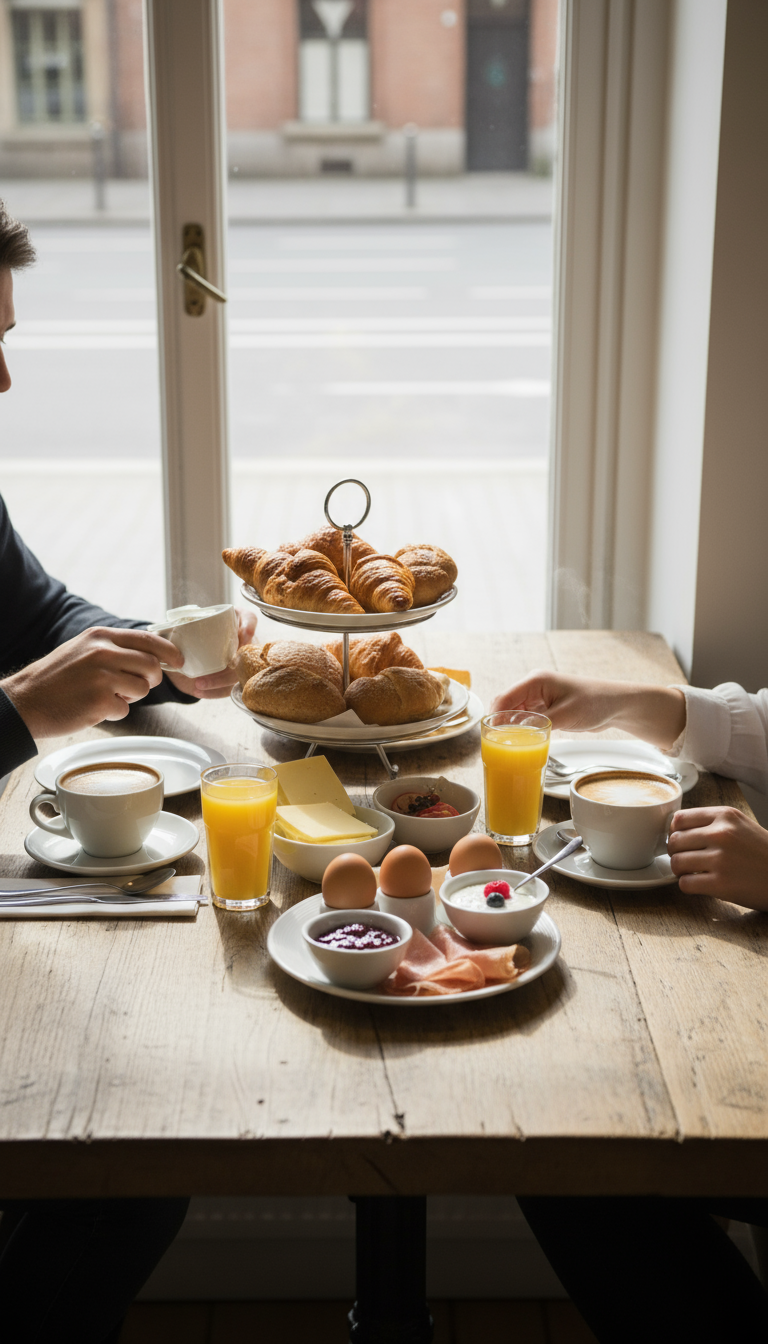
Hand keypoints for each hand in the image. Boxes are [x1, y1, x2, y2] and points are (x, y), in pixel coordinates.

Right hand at [1, 626, 183, 739]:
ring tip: (104, 696)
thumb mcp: (83, 649)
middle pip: (152, 666)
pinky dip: (113, 712)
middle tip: (130, 687)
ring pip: (143, 689)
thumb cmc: (56, 678)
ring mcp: (102, 676)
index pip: (149, 639)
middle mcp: (103, 652)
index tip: (179, 662)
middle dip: (149, 680)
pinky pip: (125, 709)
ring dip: (129, 698)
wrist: (26, 701)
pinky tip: (92, 707)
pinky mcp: (100, 700)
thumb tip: (152, 654)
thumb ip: (114, 648)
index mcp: (100, 636)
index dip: (170, 652)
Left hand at [165, 607, 256, 699]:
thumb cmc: (179, 639)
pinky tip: (200, 692)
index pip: (249, 619)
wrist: (177, 659)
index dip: (249, 626)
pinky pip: (230, 689)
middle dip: (233, 661)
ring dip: (222, 681)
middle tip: (214, 668)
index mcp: (230, 622)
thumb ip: (170, 629)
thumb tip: (160, 635)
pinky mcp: (231, 680)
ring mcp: (238, 662)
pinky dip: (216, 692)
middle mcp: (239, 641)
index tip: (243, 635)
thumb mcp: (175, 631)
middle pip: (247, 652)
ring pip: (241, 674)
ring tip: (198, 684)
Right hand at [492, 670, 685, 749]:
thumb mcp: (566, 715)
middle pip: (505, 704)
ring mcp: (539, 697)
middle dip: (499, 722)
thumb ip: (541, 724)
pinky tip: (519, 742)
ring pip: (514, 713)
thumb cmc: (595, 702)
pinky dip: (520, 729)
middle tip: (494, 744)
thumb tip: (519, 735)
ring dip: (509, 727)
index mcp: (536, 680)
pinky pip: (525, 718)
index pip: (505, 697)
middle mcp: (534, 687)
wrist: (616, 705)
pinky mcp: (545, 708)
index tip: (489, 734)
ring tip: (504, 746)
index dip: (494, 715)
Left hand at [668, 806, 767, 910]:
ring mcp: (721, 859)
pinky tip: (700, 884)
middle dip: (676, 852)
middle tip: (686, 859)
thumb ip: (712, 823)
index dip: (675, 832)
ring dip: (680, 870)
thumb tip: (675, 828)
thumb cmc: (762, 853)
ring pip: (676, 862)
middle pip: (674, 840)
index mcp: (725, 815)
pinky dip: (688, 886)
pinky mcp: (721, 884)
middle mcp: (721, 834)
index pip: (679, 818)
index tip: (681, 840)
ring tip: (693, 872)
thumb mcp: (741, 825)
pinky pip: (685, 884)